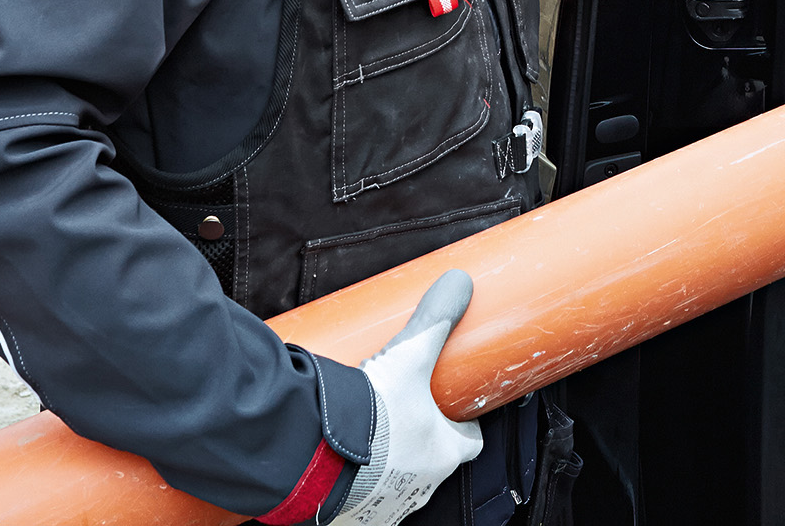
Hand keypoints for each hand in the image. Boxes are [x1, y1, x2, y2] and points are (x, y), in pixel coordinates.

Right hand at [339, 271, 483, 523]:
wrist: (316, 459)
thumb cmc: (372, 419)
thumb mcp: (408, 359)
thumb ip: (434, 320)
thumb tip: (460, 281)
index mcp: (443, 454)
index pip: (468, 441)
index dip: (462, 422)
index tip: (451, 405)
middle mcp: (421, 486)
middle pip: (431, 459)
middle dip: (421, 437)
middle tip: (403, 410)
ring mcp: (388, 505)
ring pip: (398, 481)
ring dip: (390, 461)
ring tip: (371, 432)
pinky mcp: (353, 515)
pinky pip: (363, 499)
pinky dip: (358, 481)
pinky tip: (344, 460)